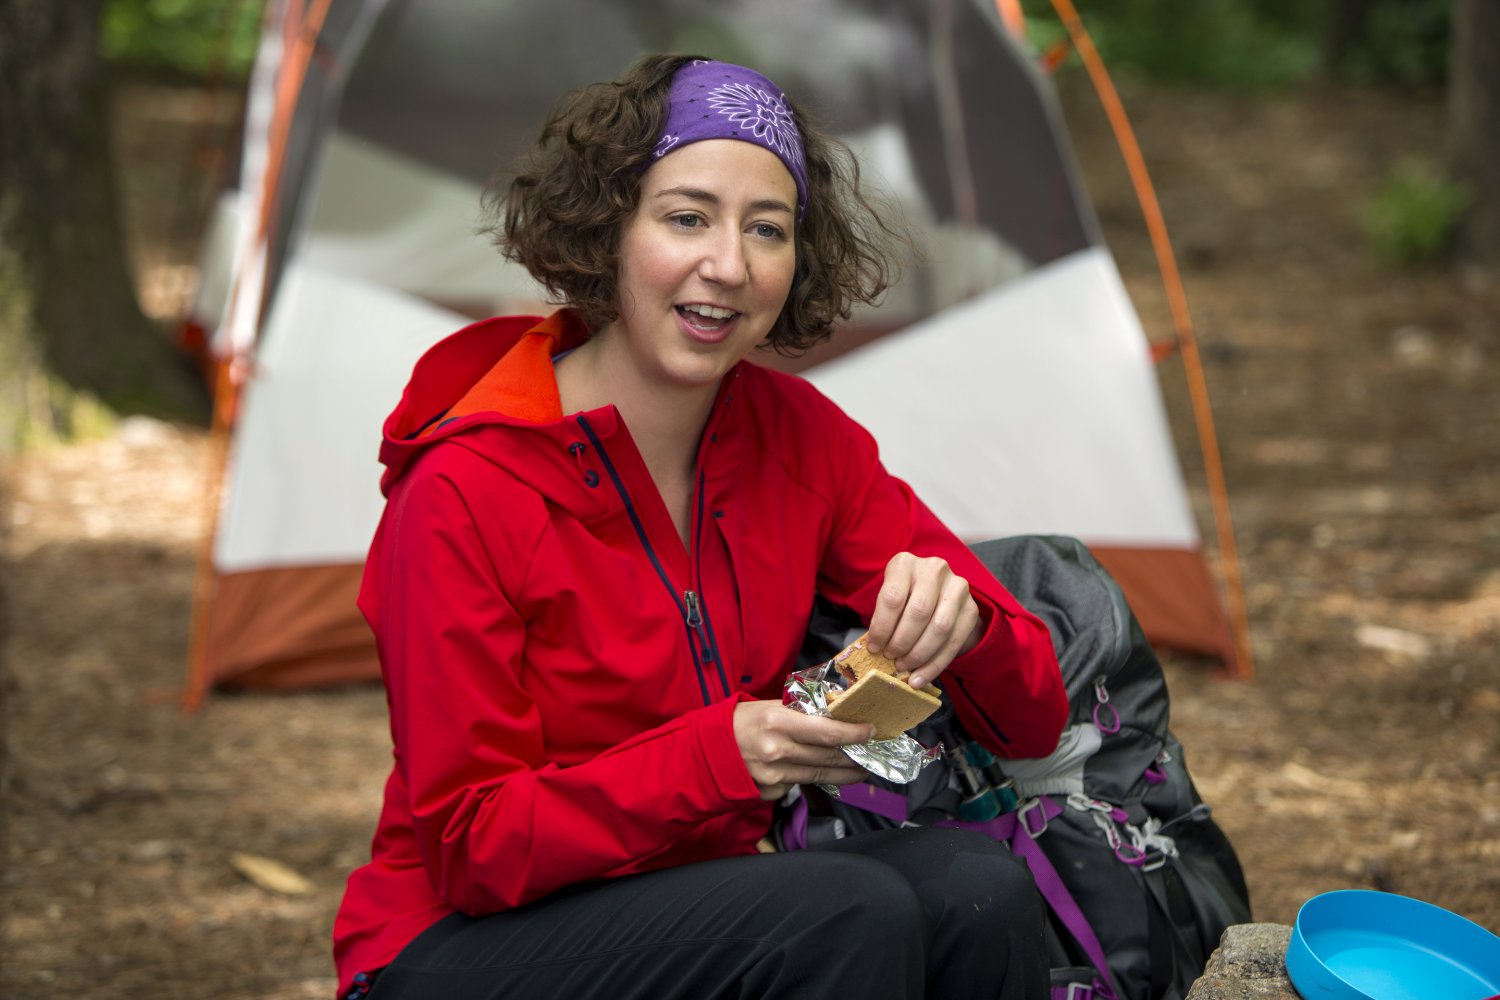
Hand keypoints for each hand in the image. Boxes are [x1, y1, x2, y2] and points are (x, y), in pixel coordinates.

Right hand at [733, 700, 873, 800]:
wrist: (704, 752)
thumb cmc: (737, 722)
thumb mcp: (766, 706)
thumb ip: (798, 712)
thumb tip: (833, 713)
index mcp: (777, 723)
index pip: (827, 732)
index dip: (853, 733)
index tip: (870, 731)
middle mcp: (777, 751)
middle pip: (828, 756)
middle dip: (855, 755)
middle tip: (873, 752)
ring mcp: (774, 776)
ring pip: (820, 775)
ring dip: (845, 772)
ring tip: (861, 768)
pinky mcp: (770, 792)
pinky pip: (799, 784)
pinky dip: (812, 778)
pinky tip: (822, 773)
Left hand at [864, 552, 980, 689]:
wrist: (937, 593)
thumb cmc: (903, 597)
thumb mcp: (889, 597)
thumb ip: (883, 617)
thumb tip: (876, 651)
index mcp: (905, 563)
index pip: (893, 597)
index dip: (882, 627)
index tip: (874, 648)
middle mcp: (934, 569)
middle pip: (918, 612)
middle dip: (902, 642)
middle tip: (891, 659)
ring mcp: (957, 587)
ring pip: (939, 628)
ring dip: (919, 654)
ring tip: (904, 667)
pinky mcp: (971, 609)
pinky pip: (954, 642)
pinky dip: (934, 665)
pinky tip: (920, 678)